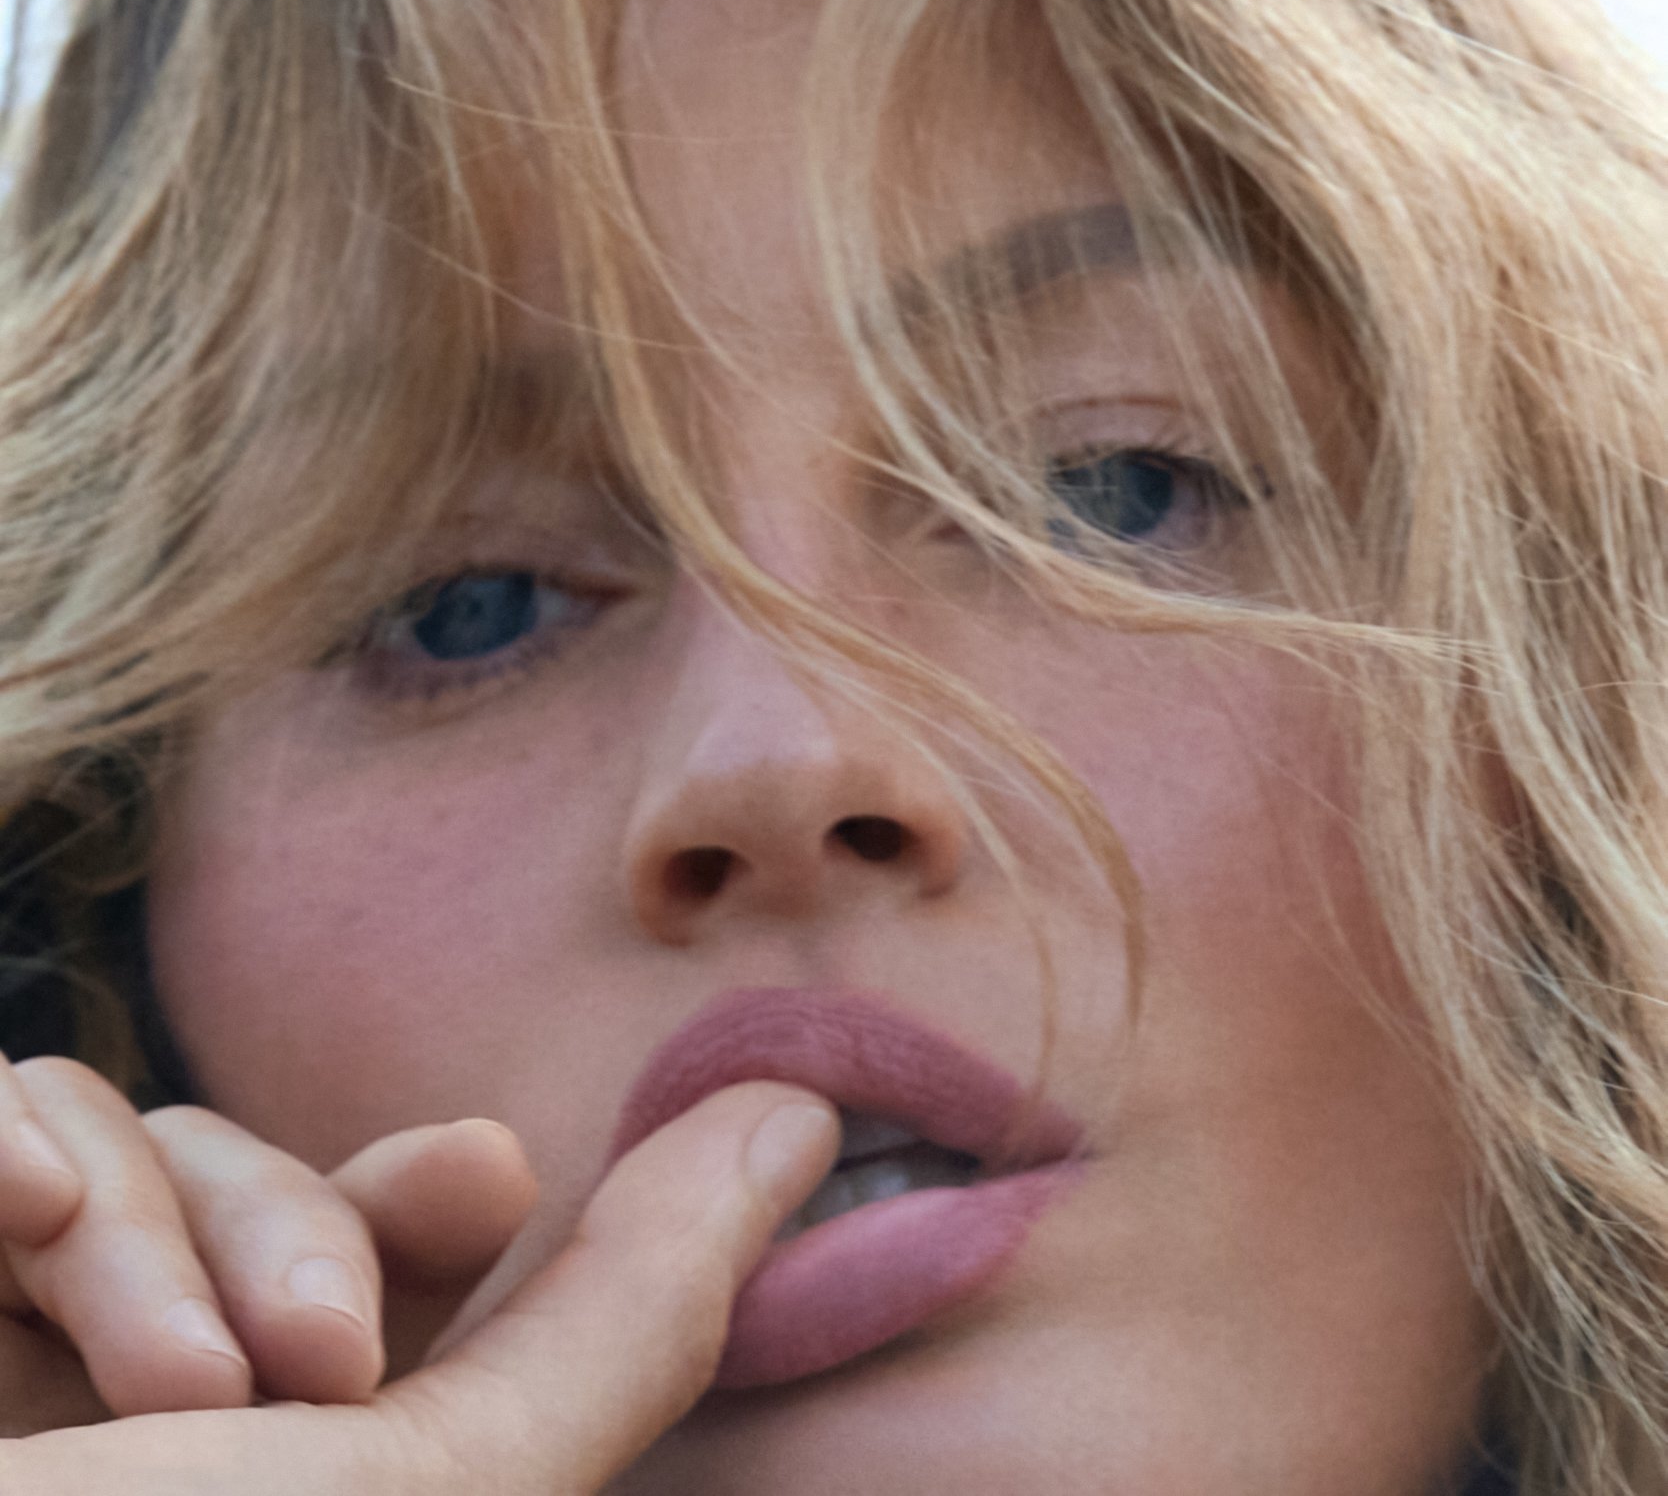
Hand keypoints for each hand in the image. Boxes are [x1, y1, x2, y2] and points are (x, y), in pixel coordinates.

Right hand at [1, 1062, 838, 1493]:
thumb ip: (627, 1316)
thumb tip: (799, 1125)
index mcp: (264, 1483)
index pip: (355, 1276)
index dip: (411, 1200)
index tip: (478, 1177)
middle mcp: (123, 1430)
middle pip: (244, 1192)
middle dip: (296, 1233)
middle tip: (303, 1370)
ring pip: (114, 1145)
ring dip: (158, 1232)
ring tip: (161, 1380)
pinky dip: (7, 1150)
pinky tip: (9, 1216)